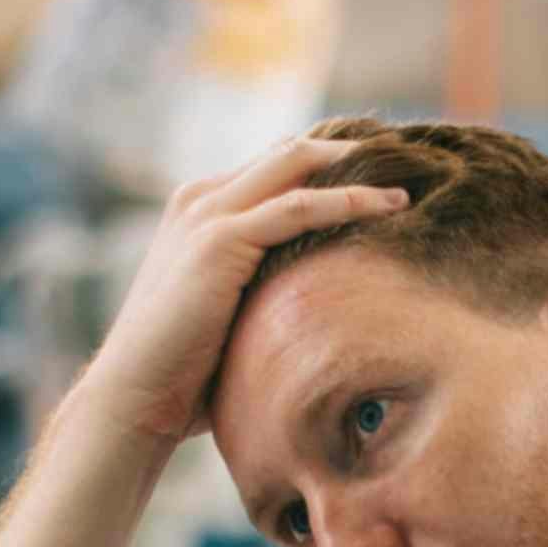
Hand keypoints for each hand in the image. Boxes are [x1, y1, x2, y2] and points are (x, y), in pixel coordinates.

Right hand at [76, 137, 410, 444]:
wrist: (137, 395)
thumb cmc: (184, 375)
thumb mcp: (231, 315)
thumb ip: (262, 292)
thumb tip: (318, 310)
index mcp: (201, 210)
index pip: (275, 168)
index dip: (330, 165)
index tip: (384, 174)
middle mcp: (201, 199)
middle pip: (289, 153)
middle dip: (349, 151)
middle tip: (405, 159)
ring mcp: (207, 214)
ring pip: (296, 165)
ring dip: (357, 169)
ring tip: (410, 180)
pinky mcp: (220, 240)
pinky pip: (298, 207)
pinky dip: (348, 200)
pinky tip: (390, 207)